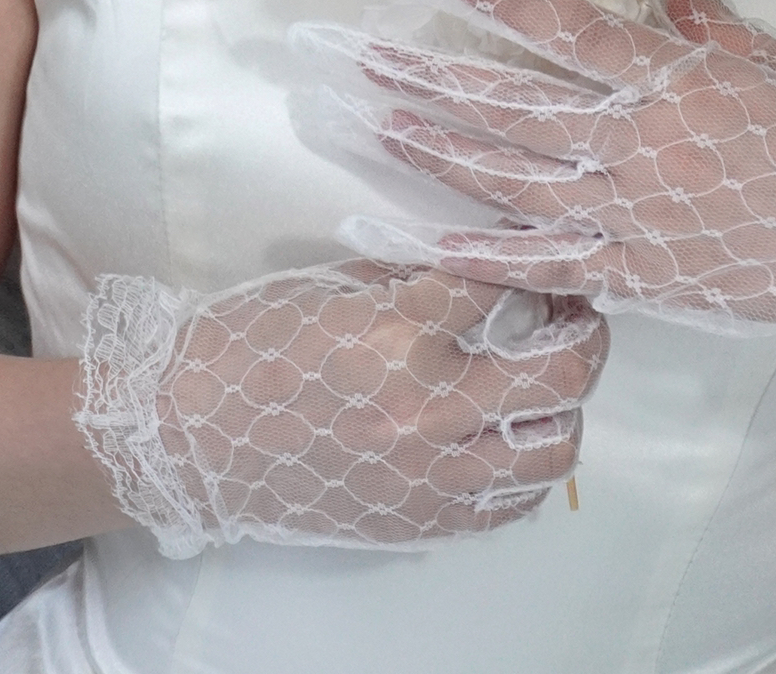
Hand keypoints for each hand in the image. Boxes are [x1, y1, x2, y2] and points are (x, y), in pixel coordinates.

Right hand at [75, 259, 607, 555]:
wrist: (189, 435)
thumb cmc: (252, 345)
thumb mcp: (338, 285)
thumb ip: (417, 280)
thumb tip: (485, 265)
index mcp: (402, 332)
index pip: (505, 281)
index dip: (532, 259)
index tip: (543, 252)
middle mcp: (428, 408)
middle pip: (559, 370)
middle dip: (585, 331)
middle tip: (577, 311)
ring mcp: (429, 475)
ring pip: (553, 447)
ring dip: (565, 407)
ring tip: (549, 379)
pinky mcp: (420, 522)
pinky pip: (510, 504)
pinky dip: (525, 467)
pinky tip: (511, 435)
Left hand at [300, 0, 775, 406]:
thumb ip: (714, 21)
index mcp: (682, 81)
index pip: (574, 30)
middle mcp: (643, 146)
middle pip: (514, 105)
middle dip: (427, 75)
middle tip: (352, 51)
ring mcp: (634, 217)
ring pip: (509, 178)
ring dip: (429, 149)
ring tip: (361, 119)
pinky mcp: (636, 278)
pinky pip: (539, 265)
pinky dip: (471, 254)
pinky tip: (410, 239)